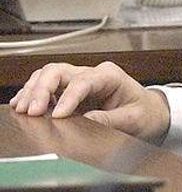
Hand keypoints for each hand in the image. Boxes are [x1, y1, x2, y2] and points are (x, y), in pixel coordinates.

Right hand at [8, 61, 170, 142]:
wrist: (149, 112)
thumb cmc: (144, 113)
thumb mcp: (134, 119)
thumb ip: (111, 119)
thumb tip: (87, 120)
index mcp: (110, 76)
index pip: (83, 81)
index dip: (68, 97)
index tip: (58, 115)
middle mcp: (92, 74)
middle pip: (59, 71)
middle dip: (42, 89)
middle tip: (32, 110)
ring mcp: (79, 81)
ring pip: (48, 75)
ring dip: (33, 91)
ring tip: (23, 109)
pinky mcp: (70, 92)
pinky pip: (46, 87)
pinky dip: (32, 95)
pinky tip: (22, 106)